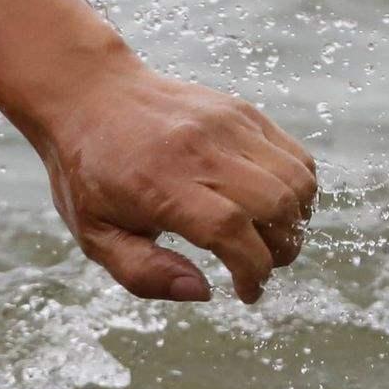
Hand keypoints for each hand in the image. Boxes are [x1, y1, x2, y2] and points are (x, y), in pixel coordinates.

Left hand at [33, 62, 318, 303]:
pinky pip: (295, 155)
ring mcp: (226, 125)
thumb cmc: (89, 172)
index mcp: (159, 185)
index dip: (251, 269)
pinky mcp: (241, 112)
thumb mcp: (94, 234)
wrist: (89, 95)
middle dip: (281, 250)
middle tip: (262, 266)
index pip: (230, 230)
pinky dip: (298, 189)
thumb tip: (202, 291)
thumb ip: (142, 271)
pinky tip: (273, 207)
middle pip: (275, 205)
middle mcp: (199, 151)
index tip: (247, 292)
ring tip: (270, 239)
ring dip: (296, 221)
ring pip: (295, 179)